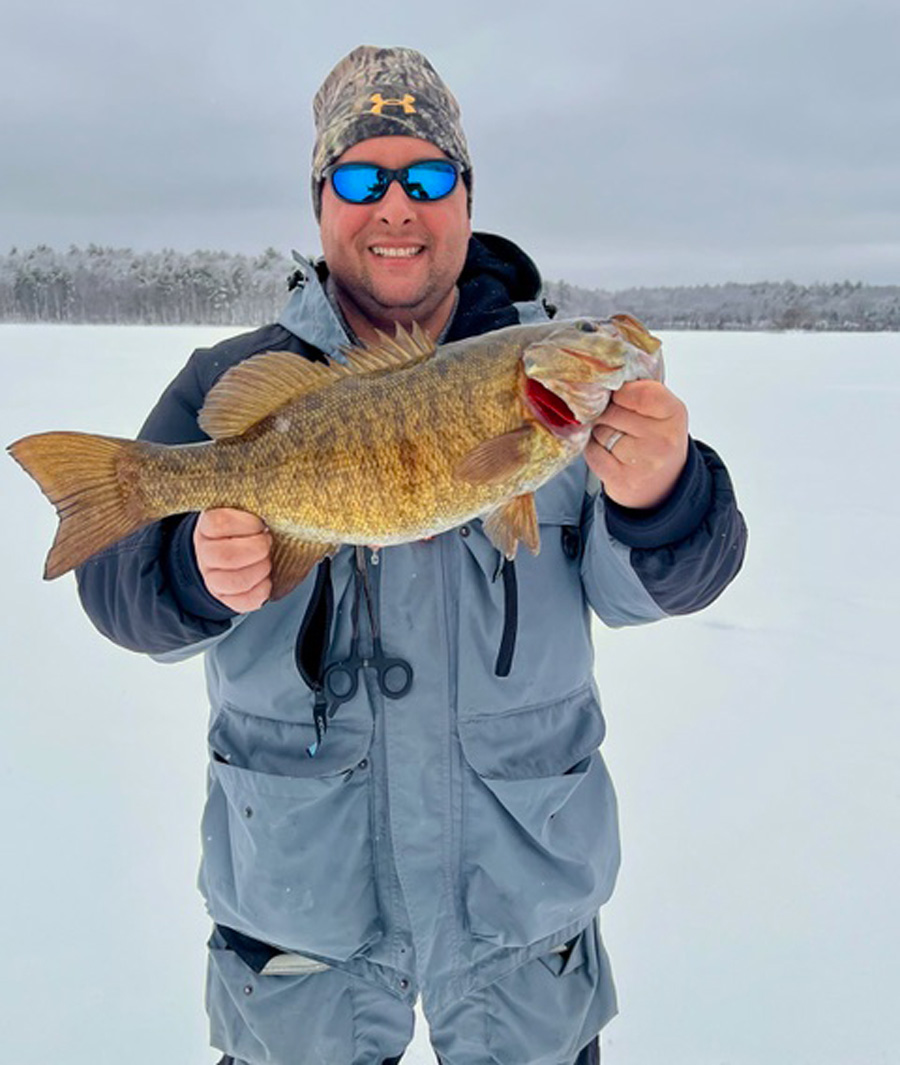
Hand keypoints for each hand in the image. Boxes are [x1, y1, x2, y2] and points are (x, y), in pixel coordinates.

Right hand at [193, 508, 271, 611]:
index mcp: (207, 527)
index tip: (261, 523)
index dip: (247, 524)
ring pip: (236, 582)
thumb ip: (254, 509)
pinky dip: (262, 591)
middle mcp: (205, 553)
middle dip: (258, 549)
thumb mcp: (244, 510)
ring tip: (268, 560)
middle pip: (228, 556)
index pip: (220, 523)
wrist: (232, 546)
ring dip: (261, 570)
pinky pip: (244, 601)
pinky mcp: (225, 597)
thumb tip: (277, 507)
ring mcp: (212, 578)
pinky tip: (267, 579)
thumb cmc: (243, 527)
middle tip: (268, 542)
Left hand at [585, 380, 688, 508]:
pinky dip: (594, 451)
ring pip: (601, 432)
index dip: (621, 393)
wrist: (663, 485)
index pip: (639, 392)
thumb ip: (640, 391)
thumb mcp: (662, 411)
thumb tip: (603, 377)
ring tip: (616, 440)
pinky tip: (609, 455)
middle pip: (613, 412)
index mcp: (674, 413)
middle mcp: (663, 439)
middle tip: (618, 422)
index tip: (619, 398)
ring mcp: (644, 462)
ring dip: (600, 433)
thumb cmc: (656, 439)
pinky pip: (592, 453)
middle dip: (607, 414)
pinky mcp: (623, 480)